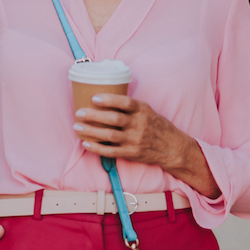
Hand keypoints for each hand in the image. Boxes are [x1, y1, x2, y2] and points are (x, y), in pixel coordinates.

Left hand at [74, 94, 219, 197]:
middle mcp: (140, 125)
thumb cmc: (155, 125)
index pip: (126, 103)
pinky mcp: (132, 153)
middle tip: (79, 112)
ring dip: (90, 131)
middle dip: (94, 116)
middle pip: (114, 119)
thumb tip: (102, 97)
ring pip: (109, 135)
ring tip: (77, 127)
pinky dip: (97, 148)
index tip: (94, 98)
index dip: (109, 100)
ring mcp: (135, 140)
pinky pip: (111, 151)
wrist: (173, 148)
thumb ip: (129, 106)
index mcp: (143, 111)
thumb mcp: (147, 111)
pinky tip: (85, 143)